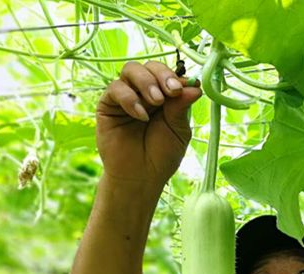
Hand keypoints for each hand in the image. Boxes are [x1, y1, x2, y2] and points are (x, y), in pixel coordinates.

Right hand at [96, 61, 202, 185]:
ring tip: (157, 102)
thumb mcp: (178, 131)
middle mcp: (144, 92)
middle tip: (172, 92)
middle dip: (163, 75)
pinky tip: (141, 116)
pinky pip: (115, 89)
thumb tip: (195, 86)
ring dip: (147, 82)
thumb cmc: (162, 155)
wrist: (140, 177)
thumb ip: (182, 107)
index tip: (185, 88)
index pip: (168, 73)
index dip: (176, 76)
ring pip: (131, 70)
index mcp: (165, 95)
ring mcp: (125, 96)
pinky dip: (130, 98)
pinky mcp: (108, 105)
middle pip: (149, 66)